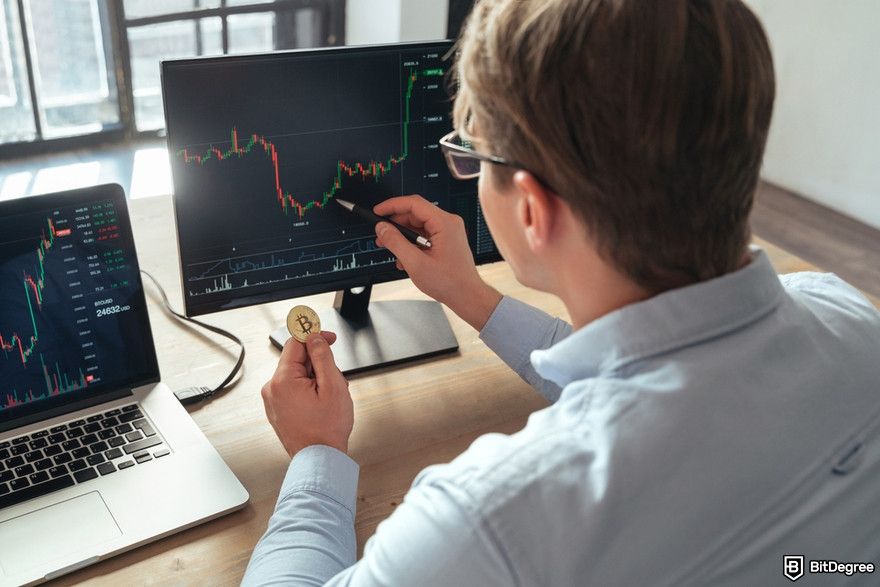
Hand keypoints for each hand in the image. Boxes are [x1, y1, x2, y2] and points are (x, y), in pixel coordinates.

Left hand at [261, 331, 352, 457]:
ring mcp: (273, 400)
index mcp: (283, 380)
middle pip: (297, 360)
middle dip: (319, 364)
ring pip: (297, 375)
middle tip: (335, 379)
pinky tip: (321, 403)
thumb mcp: (332, 386)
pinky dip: (308, 390)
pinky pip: (293, 389)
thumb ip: (322, 357)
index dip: (314, 336)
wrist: (319, 459)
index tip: (329, 338)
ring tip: (329, 397)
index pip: (296, 343)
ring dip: (316, 378)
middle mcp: (272, 388)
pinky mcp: (277, 409)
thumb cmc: (326, 430)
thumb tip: (315, 338)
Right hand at [374, 195, 501, 329]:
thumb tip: (382, 228)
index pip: (414, 204)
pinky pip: (424, 235)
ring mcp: (447, 232)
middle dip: (395, 225)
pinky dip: (412, 244)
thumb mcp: (416, 263)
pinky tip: (405, 259)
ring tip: (391, 250)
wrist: (467, 296)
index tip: (378, 211)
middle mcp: (448, 223)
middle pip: (415, 214)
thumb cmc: (450, 282)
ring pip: (418, 226)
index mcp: (444, 223)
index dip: (392, 206)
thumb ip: (396, 243)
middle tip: (381, 235)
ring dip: (402, 237)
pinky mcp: (445, 241)